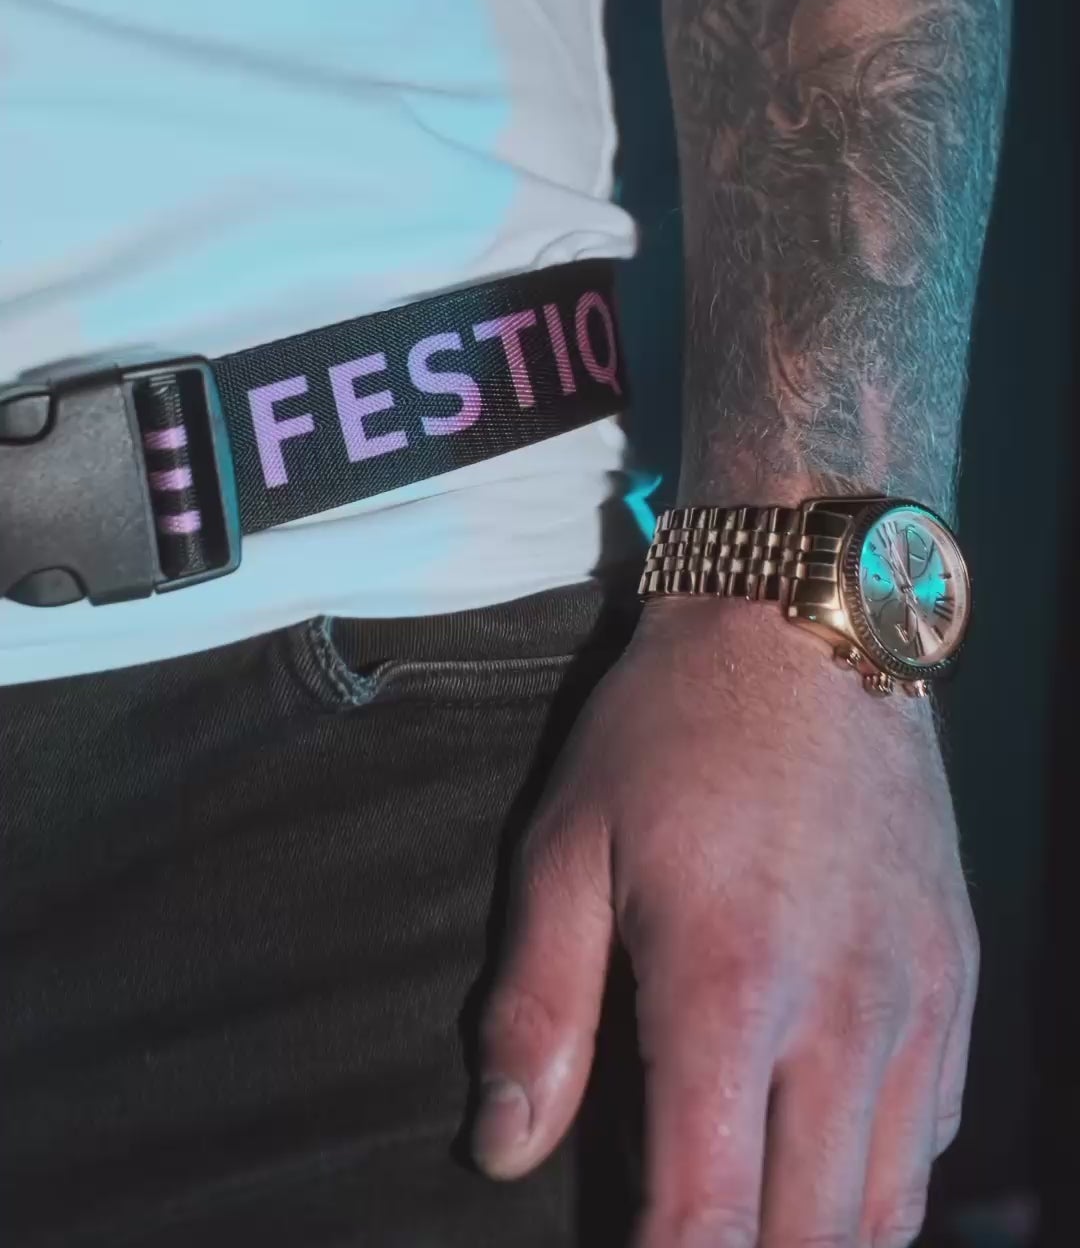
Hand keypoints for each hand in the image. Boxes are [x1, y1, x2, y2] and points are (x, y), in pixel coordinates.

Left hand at [471, 594, 977, 1246]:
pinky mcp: (958, 970)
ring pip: (891, 1207)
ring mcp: (919, 996)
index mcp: (730, 986)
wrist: (805, 617)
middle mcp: (846, 1011)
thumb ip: (535, 1009)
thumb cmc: (671, 728)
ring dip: (820, 1239)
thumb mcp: (568, 844)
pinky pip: (934, 1130)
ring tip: (753, 1224)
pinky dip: (880, 1178)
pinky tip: (823, 1158)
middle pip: (811, 1237)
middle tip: (684, 1242)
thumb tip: (503, 1149)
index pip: (706, 1220)